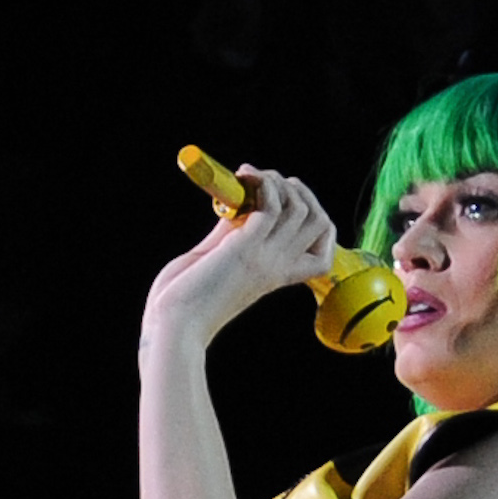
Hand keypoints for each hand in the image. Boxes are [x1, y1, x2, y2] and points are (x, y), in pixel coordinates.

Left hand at [143, 166, 338, 345]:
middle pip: (319, 221)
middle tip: (266, 181)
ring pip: (300, 208)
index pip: (324, 253)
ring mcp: (266, 258)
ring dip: (277, 181)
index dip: (316, 224)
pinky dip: (261, 183)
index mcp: (276, 276)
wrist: (173, 323)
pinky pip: (272, 204)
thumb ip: (235, 232)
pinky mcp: (246, 248)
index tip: (286, 204)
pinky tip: (242, 177)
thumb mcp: (220, 258)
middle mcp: (278, 266)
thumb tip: (241, 201)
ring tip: (249, 175)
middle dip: (300, 190)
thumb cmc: (186, 298)